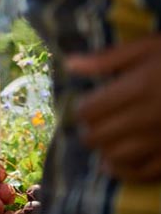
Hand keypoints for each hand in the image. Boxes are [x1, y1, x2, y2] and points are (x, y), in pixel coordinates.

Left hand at [66, 35, 160, 181]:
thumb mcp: (147, 47)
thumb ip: (108, 59)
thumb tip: (70, 64)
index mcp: (138, 88)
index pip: (91, 110)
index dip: (82, 109)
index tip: (87, 105)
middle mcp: (148, 117)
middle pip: (99, 136)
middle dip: (89, 130)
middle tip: (94, 123)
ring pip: (116, 157)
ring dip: (103, 150)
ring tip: (105, 140)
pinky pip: (144, 172)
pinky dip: (126, 171)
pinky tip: (117, 163)